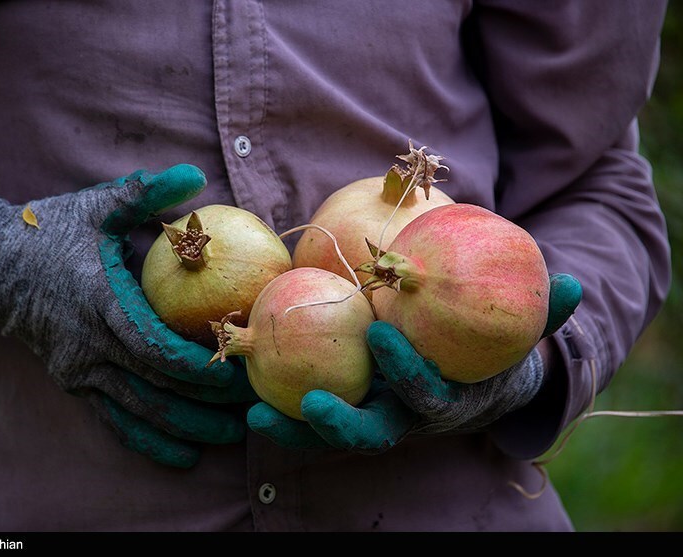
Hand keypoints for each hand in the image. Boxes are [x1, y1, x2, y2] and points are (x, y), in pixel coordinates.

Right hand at [0, 164, 254, 467]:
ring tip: (231, 436)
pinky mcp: (75, 382)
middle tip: (251, 404)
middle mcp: (90, 345)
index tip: (235, 369)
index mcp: (100, 301)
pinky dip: (150, 442)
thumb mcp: (98, 206)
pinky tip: (184, 455)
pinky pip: (115, 421)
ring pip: (140, 410)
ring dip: (188, 427)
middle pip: (157, 386)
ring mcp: (80, 369)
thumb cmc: (52, 231)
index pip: (154, 346)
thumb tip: (196, 174)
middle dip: (207, 400)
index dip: (196, 364)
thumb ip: (145, 193)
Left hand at [248, 273, 581, 452]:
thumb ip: (544, 313)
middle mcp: (406, 419)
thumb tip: (571, 284)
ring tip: (253, 411)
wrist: (470, 382)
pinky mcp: (350, 411)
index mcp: (445, 400)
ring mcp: (376, 419)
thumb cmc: (490, 350)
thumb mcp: (519, 334)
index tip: (380, 335)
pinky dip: (280, 413)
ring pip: (332, 434)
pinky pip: (309, 418)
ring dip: (293, 429)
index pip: (426, 393)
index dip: (406, 371)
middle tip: (313, 405)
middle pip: (374, 433)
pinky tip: (246, 394)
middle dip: (344, 425)